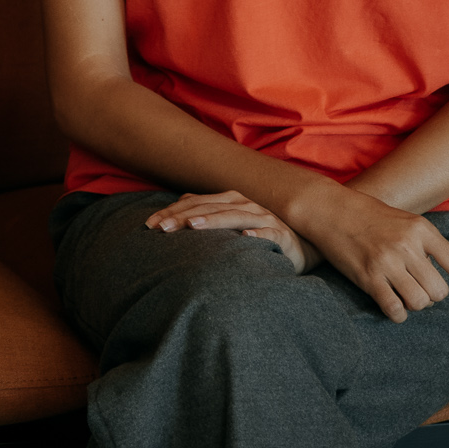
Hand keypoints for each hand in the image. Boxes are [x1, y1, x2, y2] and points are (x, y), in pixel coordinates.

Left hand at [146, 190, 317, 273]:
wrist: (299, 247)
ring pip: (236, 217)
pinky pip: (269, 233)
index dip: (171, 213)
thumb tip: (176, 213)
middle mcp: (245, 205)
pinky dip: (257, 234)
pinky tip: (245, 237)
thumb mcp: (228, 226)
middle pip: (209, 208)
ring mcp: (264, 218)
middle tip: (162, 228)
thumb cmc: (256, 236)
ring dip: (214, 221)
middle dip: (184, 217)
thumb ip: (205, 216)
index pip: (194, 203)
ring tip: (194, 226)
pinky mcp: (281, 235)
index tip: (149, 225)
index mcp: (229, 200)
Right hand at [285, 181, 448, 322]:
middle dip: (430, 295)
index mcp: (421, 229)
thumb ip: (425, 243)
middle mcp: (407, 246)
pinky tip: (392, 307)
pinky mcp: (367, 276)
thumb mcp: (404, 220)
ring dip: (413, 304)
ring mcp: (386, 262)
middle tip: (416, 287)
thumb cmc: (367, 215)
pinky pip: (393, 308)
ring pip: (419, 302)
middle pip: (438, 291)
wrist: (328, 209)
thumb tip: (441, 275)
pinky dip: (397, 314)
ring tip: (402, 294)